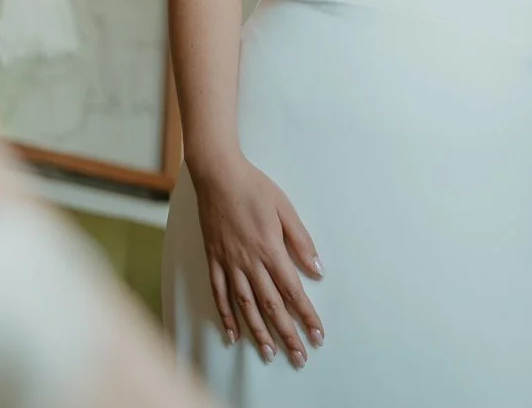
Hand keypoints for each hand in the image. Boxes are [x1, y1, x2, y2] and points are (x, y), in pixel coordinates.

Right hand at [190, 153, 323, 365]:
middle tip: (298, 358)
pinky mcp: (213, 258)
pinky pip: (219, 292)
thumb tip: (317, 269)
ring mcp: (228, 262)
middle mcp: (249, 262)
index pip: (293, 292)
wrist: (217, 173)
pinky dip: (225, 315)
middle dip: (287, 334)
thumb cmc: (254, 187)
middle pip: (271, 306)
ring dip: (259, 332)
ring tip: (270, 353)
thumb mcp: (285, 208)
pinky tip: (233, 334)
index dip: (306, 317)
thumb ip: (301, 241)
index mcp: (270, 250)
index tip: (317, 336)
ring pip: (245, 305)